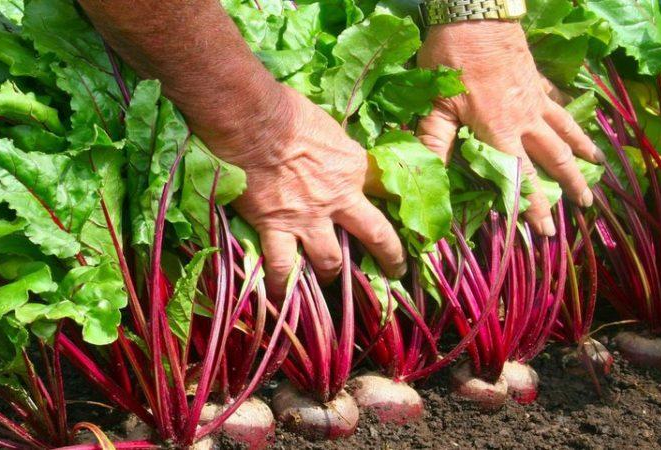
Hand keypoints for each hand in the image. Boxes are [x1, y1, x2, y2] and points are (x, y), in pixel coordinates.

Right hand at [206, 85, 406, 296]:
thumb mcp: (326, 127)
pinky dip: (282, 285)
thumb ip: (335, 149)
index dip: (400, 205)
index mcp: (354, 168)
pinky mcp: (276, 227)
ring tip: (328, 280)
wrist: (252, 119)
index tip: (409, 218)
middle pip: (377, 235)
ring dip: (331, 274)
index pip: (388, 190)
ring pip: (330, 261)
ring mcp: (308, 218)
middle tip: (395, 270)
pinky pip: (282, 267)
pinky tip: (281, 297)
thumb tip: (331, 154)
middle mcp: (339, 199)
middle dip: (390, 257)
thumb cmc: (286, 110)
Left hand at [416, 21, 603, 235]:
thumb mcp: (436, 106)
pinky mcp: (536, 80)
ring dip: (580, 153)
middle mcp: (525, 120)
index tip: (546, 231)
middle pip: (553, 159)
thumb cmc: (452, 60)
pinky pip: (559, 103)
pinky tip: (576, 122)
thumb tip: (426, 182)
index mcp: (500, 132)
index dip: (534, 207)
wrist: (476, 15)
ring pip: (565, 131)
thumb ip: (433, 144)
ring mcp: (535, 98)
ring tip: (597, 169)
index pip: (521, 179)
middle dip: (569, 185)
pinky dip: (571, 116)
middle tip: (585, 207)